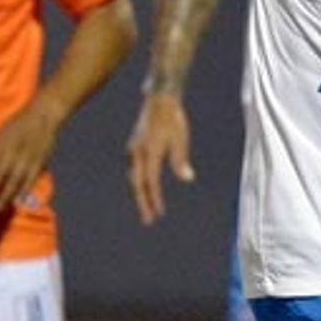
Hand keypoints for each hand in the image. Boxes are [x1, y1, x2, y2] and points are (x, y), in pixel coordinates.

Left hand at [0, 97, 63, 209]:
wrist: (42, 116)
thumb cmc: (17, 125)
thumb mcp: (0, 133)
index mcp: (2, 143)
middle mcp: (13, 152)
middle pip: (0, 174)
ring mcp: (27, 159)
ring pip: (14, 180)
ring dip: (5, 195)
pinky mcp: (39, 163)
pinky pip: (30, 180)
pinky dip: (23, 191)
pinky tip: (17, 201)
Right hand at [127, 91, 194, 224]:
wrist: (159, 99)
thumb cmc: (172, 119)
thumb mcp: (180, 139)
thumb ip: (181, 160)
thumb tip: (188, 178)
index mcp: (148, 153)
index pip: (151, 182)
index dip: (154, 200)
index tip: (159, 214)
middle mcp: (136, 153)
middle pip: (137, 185)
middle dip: (143, 203)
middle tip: (149, 221)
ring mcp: (133, 150)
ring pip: (134, 178)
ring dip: (140, 194)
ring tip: (147, 208)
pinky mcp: (134, 147)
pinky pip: (134, 170)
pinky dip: (138, 182)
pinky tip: (144, 188)